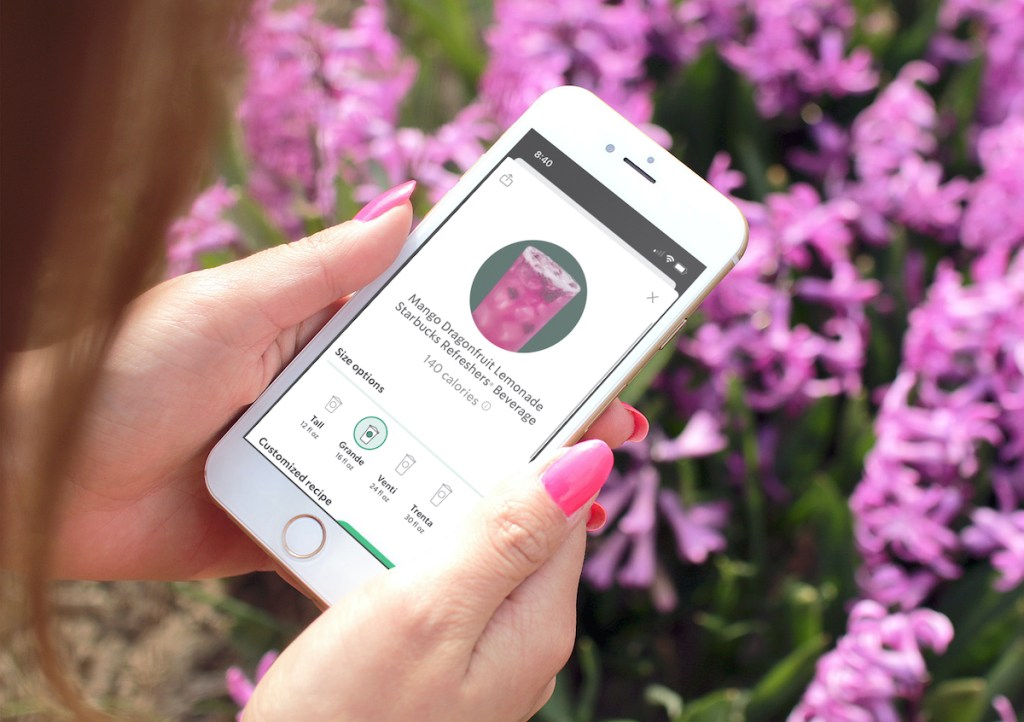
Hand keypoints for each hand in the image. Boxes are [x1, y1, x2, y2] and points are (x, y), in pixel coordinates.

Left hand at [19, 185, 645, 580]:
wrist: (44, 480)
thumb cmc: (127, 369)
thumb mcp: (232, 302)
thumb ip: (324, 267)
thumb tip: (405, 203)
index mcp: (330, 334)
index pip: (446, 328)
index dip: (520, 334)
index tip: (589, 339)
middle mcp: (340, 398)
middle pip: (457, 406)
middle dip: (538, 414)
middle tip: (611, 421)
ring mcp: (327, 464)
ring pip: (429, 473)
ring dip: (497, 483)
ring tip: (575, 493)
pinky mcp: (304, 526)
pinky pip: (378, 534)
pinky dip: (430, 539)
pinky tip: (488, 544)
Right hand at [245, 441, 612, 721]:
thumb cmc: (348, 717)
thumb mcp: (430, 606)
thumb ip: (508, 534)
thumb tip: (589, 462)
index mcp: (536, 617)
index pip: (567, 502)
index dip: (547, 441)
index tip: (516, 389)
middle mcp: (518, 635)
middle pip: (521, 521)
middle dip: (479, 473)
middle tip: (429, 428)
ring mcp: (475, 651)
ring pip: (473, 546)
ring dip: (435, 509)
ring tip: (387, 477)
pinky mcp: (431, 659)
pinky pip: (438, 581)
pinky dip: (409, 548)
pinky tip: (369, 537)